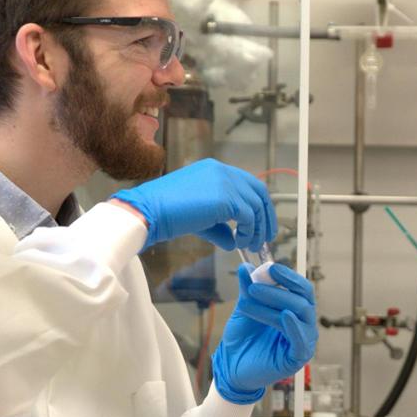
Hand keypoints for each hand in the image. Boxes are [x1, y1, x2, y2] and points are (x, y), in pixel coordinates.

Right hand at [111, 159, 276, 251]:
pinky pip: (248, 217)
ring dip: (257, 229)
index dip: (258, 205)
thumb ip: (220, 227)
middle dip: (266, 216)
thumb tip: (234, 242)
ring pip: (256, 205)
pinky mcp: (226, 198)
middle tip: (266, 238)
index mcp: (216, 170)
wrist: (149, 211)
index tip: (261, 225)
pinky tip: (239, 243)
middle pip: (259, 191)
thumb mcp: (200, 218)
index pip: (248, 184)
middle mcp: (223, 171)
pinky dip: (247, 232)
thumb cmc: (167, 213)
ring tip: (252, 246)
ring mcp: (225, 182)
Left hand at [211, 262, 316, 403]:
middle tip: (255, 284)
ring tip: (253, 295)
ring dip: (277, 301)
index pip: (300, 289)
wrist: (231, 367)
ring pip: (299, 315)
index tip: (270, 268)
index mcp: (294, 311)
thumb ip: (248, 290)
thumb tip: (246, 267)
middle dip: (279, 288)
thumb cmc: (242, 340)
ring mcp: (302, 341)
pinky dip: (294, 326)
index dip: (288, 277)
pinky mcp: (298, 358)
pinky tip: (284, 315)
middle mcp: (302, 324)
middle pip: (302, 299)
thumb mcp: (245, 309)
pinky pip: (301, 340)